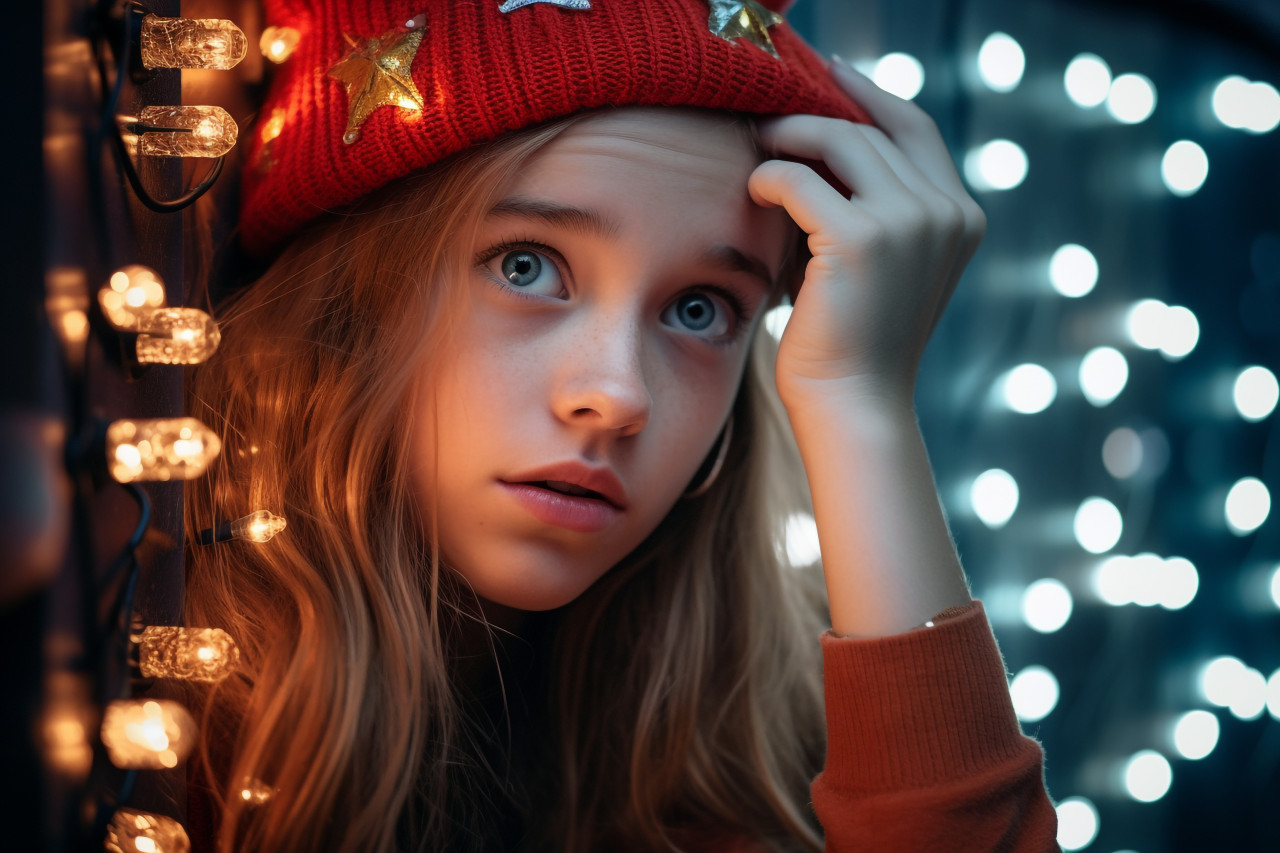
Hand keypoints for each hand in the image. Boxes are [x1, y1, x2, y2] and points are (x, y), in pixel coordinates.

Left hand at [748, 57, 985, 410]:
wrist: (855, 404)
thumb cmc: (855, 343)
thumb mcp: (883, 267)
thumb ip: (876, 210)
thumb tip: (821, 150)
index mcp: (960, 217)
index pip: (915, 128)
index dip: (871, 94)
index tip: (831, 73)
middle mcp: (945, 212)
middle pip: (874, 129)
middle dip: (818, 112)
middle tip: (771, 115)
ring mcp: (909, 222)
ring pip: (840, 142)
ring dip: (791, 136)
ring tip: (758, 144)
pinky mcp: (861, 238)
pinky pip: (801, 181)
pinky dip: (771, 179)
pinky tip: (754, 189)